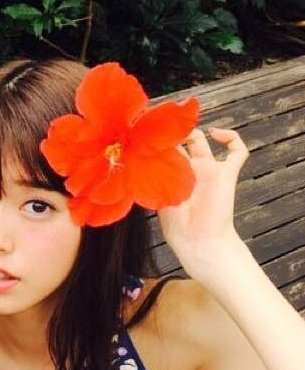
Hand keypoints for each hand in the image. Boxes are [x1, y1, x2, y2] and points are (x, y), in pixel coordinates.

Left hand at [158, 127, 249, 281]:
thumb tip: (131, 161)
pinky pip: (238, 151)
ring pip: (202, 140)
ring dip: (191, 131)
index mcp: (171, 177)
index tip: (143, 132)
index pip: (162, 152)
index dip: (155, 142)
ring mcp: (209, 170)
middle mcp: (189, 171)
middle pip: (179, 142)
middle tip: (158, 127)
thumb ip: (149, 181)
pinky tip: (217, 134)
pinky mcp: (227, 174)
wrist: (198, 241)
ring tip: (179, 131)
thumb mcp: (156, 200)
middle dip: (169, 133)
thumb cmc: (177, 229)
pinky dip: (232, 138)